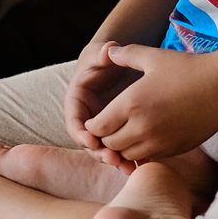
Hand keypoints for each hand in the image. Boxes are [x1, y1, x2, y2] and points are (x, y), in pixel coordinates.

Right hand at [65, 40, 142, 167]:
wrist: (119, 65)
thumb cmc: (105, 58)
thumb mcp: (101, 54)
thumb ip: (102, 53)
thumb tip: (108, 51)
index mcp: (77, 102)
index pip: (75, 122)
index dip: (81, 134)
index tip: (91, 142)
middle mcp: (88, 118)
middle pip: (89, 142)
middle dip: (99, 153)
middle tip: (113, 161)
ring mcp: (103, 127)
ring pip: (106, 149)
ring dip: (115, 160)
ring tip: (129, 168)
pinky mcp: (118, 131)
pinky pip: (122, 148)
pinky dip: (130, 158)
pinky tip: (142, 165)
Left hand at [85, 43, 217, 165]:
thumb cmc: (186, 68)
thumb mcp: (151, 57)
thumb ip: (125, 54)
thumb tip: (109, 50)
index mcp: (131, 105)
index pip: (97, 127)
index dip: (93, 124)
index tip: (97, 116)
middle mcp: (142, 128)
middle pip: (110, 144)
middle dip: (105, 137)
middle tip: (109, 126)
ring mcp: (160, 142)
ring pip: (128, 155)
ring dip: (122, 146)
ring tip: (125, 132)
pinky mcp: (175, 149)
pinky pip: (148, 157)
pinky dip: (141, 151)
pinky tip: (145, 137)